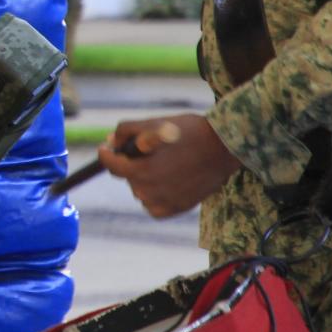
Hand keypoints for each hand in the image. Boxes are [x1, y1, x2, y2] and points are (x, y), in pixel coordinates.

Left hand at [97, 115, 239, 217]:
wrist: (224, 147)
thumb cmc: (189, 132)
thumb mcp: (153, 123)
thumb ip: (125, 131)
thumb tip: (110, 143)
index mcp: (139, 171)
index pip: (111, 165)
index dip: (107, 155)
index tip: (107, 149)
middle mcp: (148, 191)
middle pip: (128, 176)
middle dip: (132, 163)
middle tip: (148, 151)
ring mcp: (163, 202)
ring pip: (141, 191)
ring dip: (145, 179)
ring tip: (164, 164)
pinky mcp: (178, 209)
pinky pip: (154, 206)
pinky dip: (156, 195)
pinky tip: (167, 181)